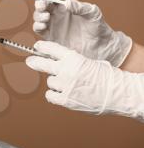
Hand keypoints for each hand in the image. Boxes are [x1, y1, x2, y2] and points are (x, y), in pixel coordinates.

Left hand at [26, 41, 143, 119]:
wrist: (117, 94)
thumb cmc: (105, 77)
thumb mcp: (87, 61)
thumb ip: (70, 61)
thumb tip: (54, 62)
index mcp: (73, 58)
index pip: (52, 49)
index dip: (42, 47)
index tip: (37, 47)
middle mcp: (66, 70)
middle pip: (42, 64)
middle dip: (34, 62)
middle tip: (29, 61)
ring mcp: (65, 86)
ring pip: (50, 81)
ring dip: (56, 83)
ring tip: (70, 85)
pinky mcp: (65, 100)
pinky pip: (50, 95)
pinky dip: (54, 95)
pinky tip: (63, 94)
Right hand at [33, 0, 131, 66]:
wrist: (99, 47)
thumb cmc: (98, 28)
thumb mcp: (93, 14)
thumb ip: (80, 7)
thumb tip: (67, 4)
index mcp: (68, 4)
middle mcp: (58, 13)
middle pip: (43, 4)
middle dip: (40, 3)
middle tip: (42, 5)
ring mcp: (54, 25)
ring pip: (39, 17)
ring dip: (38, 15)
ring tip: (46, 17)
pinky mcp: (51, 37)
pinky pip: (39, 30)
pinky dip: (37, 27)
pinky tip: (43, 26)